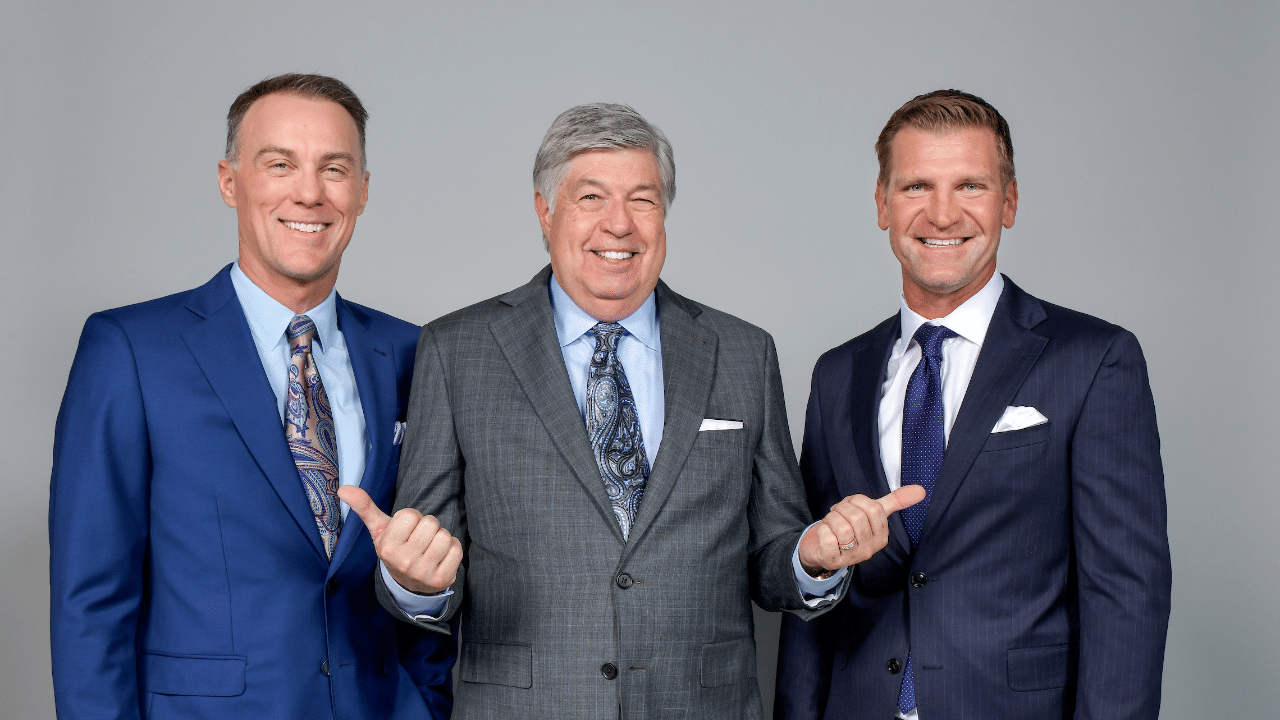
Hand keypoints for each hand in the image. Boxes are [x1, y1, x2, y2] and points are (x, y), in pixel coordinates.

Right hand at [338, 486, 461, 594]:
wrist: (409, 584)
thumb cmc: (396, 548)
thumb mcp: (379, 530)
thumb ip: (364, 507)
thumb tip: (344, 488)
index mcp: (387, 547)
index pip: (410, 515)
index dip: (412, 518)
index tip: (407, 530)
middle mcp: (403, 562)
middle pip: (430, 523)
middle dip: (428, 527)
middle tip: (420, 539)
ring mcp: (422, 573)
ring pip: (445, 536)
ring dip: (441, 538)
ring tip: (430, 548)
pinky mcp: (442, 579)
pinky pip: (457, 549)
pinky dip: (453, 549)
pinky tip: (441, 558)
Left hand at [797, 485, 925, 574]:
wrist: (822, 547)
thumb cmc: (849, 527)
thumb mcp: (872, 513)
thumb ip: (896, 501)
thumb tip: (921, 490)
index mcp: (881, 536)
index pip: (874, 508)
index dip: (857, 501)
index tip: (851, 507)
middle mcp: (870, 549)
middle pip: (856, 517)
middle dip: (842, 509)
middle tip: (838, 515)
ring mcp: (852, 557)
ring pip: (841, 527)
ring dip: (830, 519)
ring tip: (831, 525)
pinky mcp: (833, 561)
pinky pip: (827, 537)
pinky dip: (822, 530)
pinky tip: (825, 535)